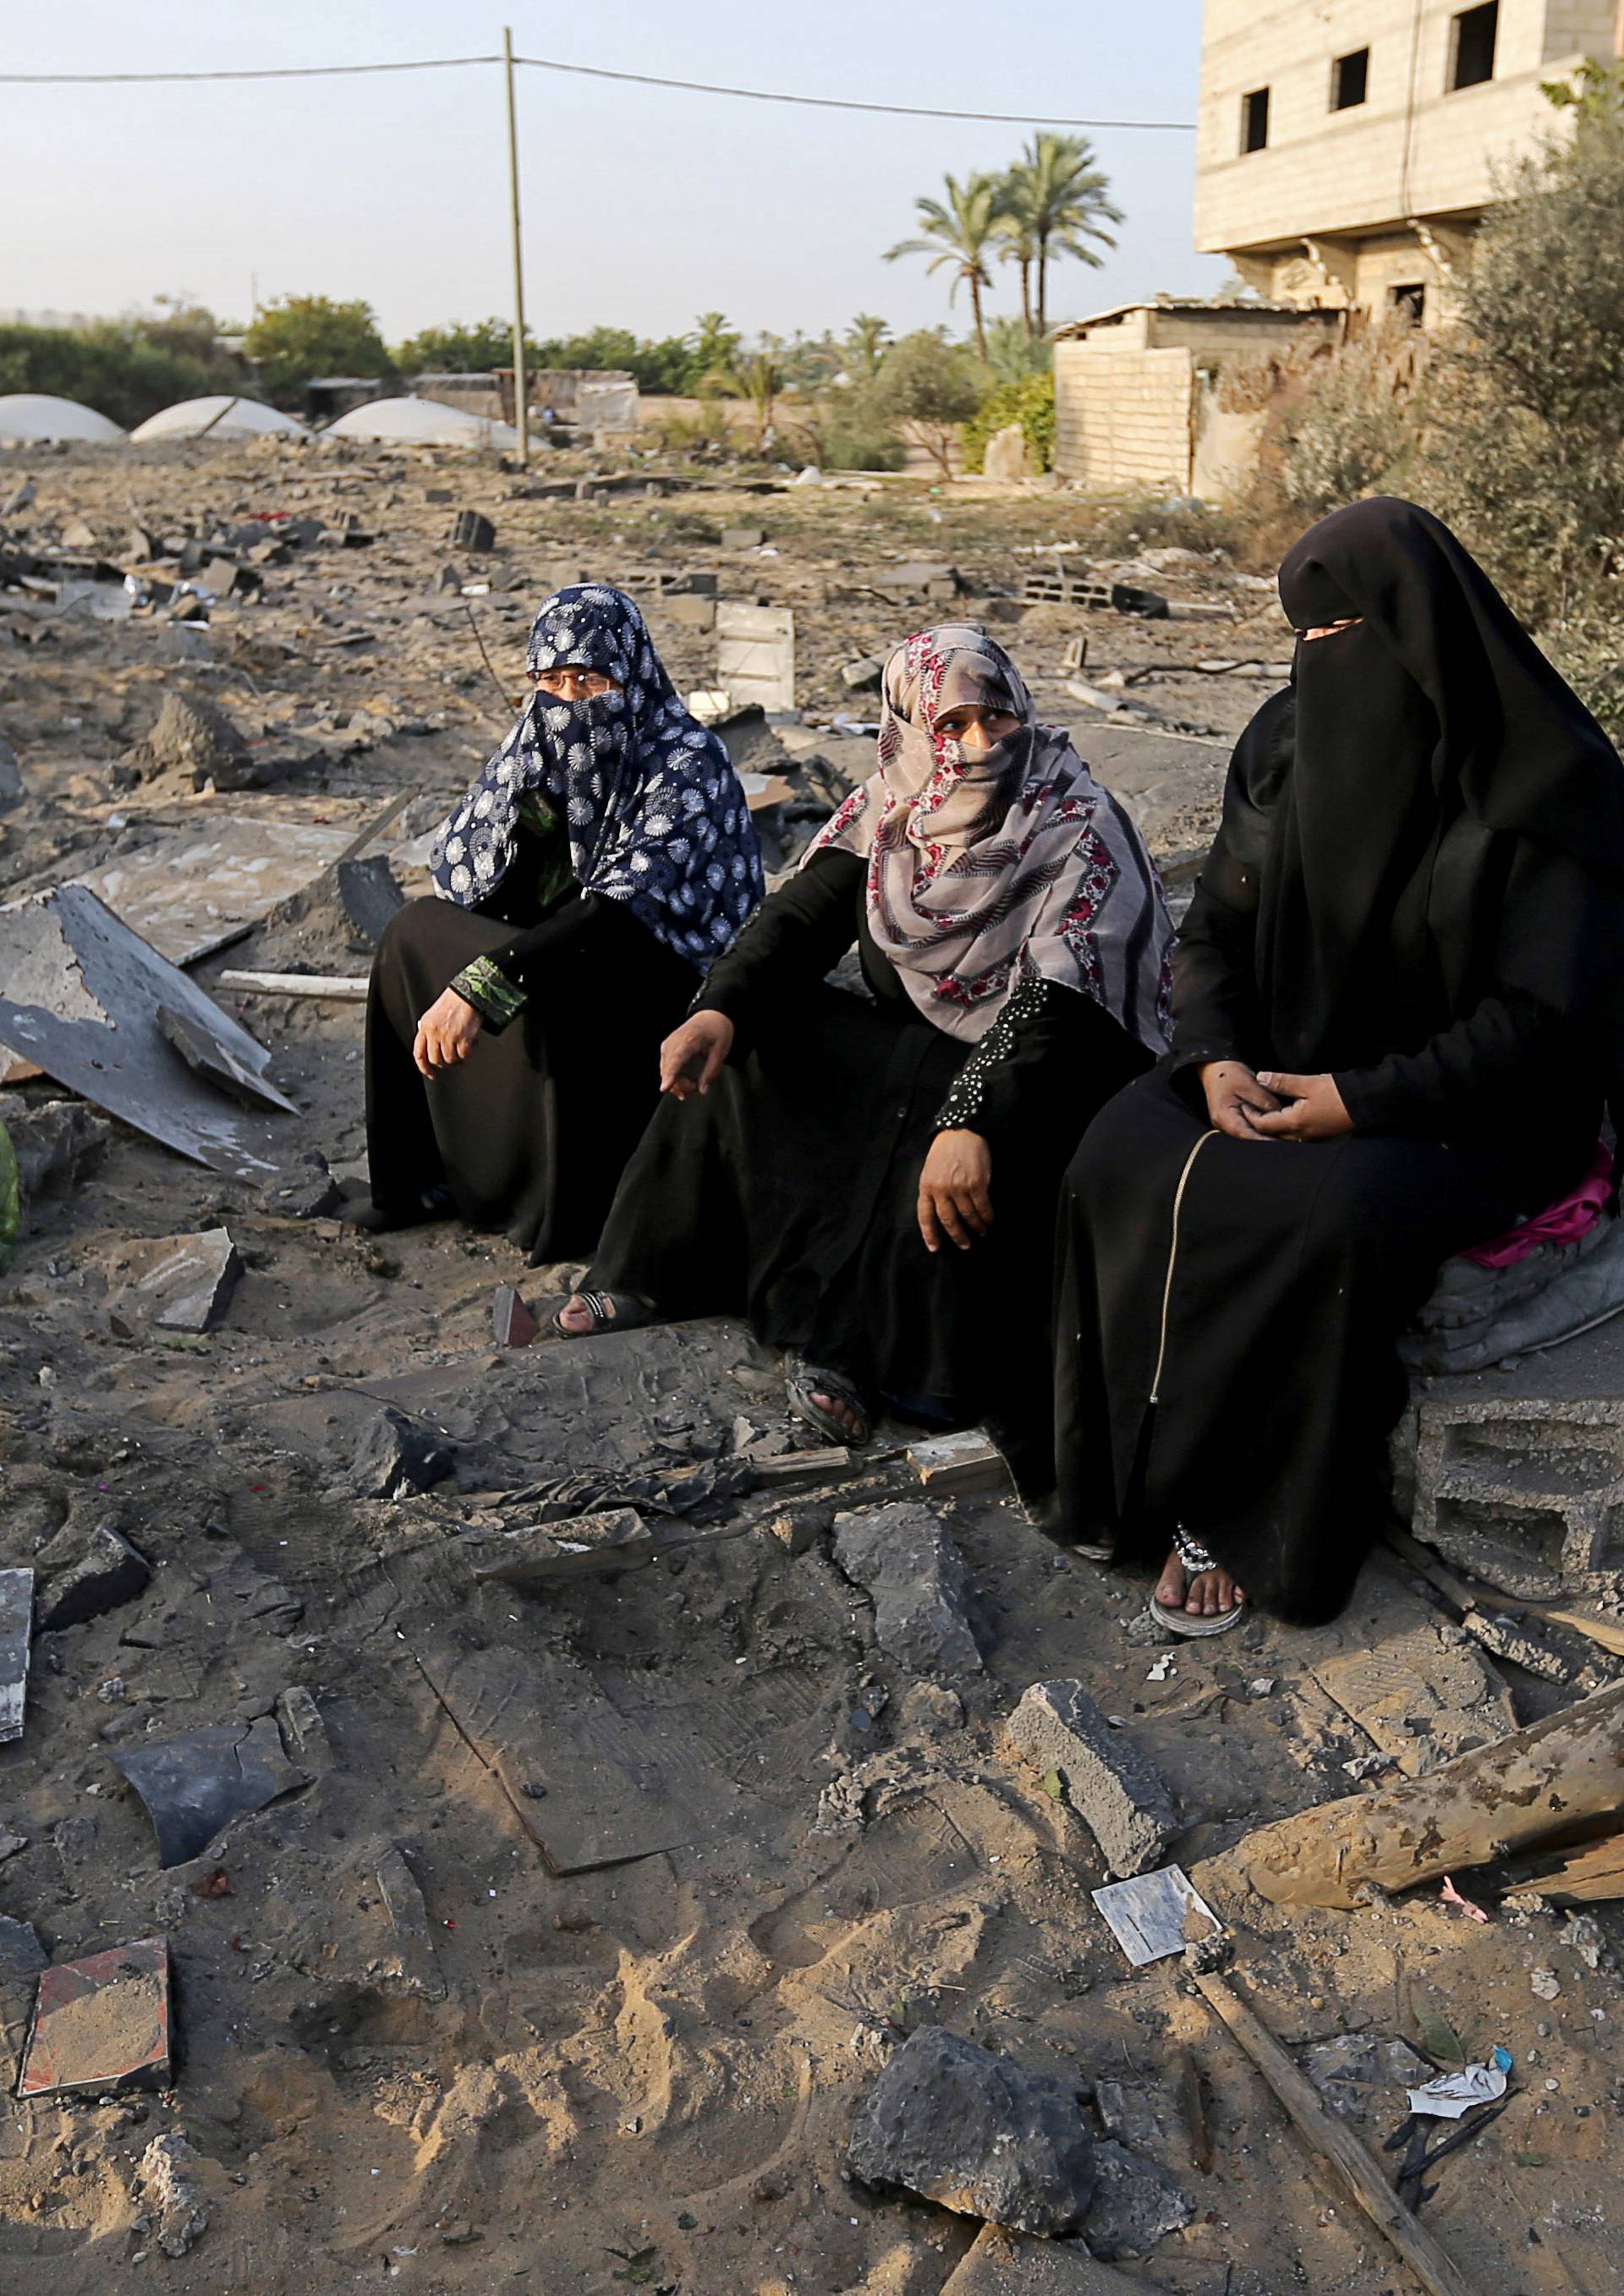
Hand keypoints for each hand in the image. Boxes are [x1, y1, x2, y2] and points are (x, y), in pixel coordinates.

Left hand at [413, 987, 481, 1078]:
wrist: (470, 993)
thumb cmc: (455, 1002)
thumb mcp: (435, 1015)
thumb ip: (431, 1032)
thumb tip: (436, 1049)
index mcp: (425, 1026)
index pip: (419, 1053)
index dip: (424, 1067)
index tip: (431, 1074)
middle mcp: (434, 1032)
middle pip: (435, 1059)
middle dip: (445, 1063)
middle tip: (454, 1060)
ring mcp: (447, 1036)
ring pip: (450, 1060)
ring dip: (458, 1058)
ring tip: (464, 1049)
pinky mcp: (462, 1038)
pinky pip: (464, 1055)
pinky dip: (470, 1052)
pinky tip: (473, 1043)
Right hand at [659, 1010, 733, 1099]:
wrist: (710, 1017)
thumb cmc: (716, 1031)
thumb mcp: (720, 1051)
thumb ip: (711, 1072)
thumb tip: (702, 1090)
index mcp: (689, 1040)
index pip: (676, 1061)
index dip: (670, 1076)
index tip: (664, 1088)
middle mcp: (673, 1042)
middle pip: (669, 1071)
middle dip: (681, 1086)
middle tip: (697, 1086)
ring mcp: (667, 1045)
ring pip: (665, 1072)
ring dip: (678, 1083)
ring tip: (693, 1083)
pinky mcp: (666, 1049)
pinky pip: (666, 1068)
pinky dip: (673, 1077)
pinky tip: (685, 1081)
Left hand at [918, 1129, 993, 1253]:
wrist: (961, 1131)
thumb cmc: (945, 1151)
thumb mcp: (930, 1170)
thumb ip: (933, 1190)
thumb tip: (940, 1213)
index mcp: (926, 1186)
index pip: (925, 1215)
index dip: (929, 1234)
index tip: (934, 1248)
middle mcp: (940, 1189)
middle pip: (948, 1220)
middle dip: (957, 1236)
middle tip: (965, 1245)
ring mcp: (958, 1187)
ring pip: (967, 1215)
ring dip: (976, 1227)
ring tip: (981, 1232)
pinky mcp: (975, 1183)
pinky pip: (982, 1207)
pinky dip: (987, 1217)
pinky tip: (990, 1221)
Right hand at [1199, 1060, 1281, 1141]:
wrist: (1215, 1069)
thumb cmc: (1228, 1074)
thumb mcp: (1249, 1084)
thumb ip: (1265, 1101)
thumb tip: (1281, 1116)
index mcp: (1224, 1117)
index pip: (1247, 1136)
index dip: (1265, 1140)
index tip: (1281, 1141)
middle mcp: (1223, 1125)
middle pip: (1247, 1139)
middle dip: (1266, 1140)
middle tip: (1286, 1139)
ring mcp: (1227, 1126)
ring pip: (1248, 1137)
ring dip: (1264, 1136)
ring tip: (1283, 1135)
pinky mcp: (1233, 1123)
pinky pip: (1248, 1130)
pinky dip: (1260, 1130)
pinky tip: (1273, 1128)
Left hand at [1250, 1071, 1353, 1141]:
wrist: (1367, 1102)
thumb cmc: (1338, 1093)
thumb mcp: (1308, 1083)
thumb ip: (1282, 1082)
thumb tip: (1260, 1078)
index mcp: (1295, 1123)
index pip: (1263, 1124)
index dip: (1250, 1114)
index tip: (1242, 1103)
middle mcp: (1300, 1135)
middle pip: (1271, 1134)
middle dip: (1258, 1123)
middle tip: (1248, 1109)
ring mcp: (1311, 1137)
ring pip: (1283, 1136)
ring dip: (1271, 1126)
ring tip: (1263, 1112)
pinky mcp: (1319, 1134)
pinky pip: (1295, 1135)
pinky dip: (1284, 1127)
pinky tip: (1284, 1116)